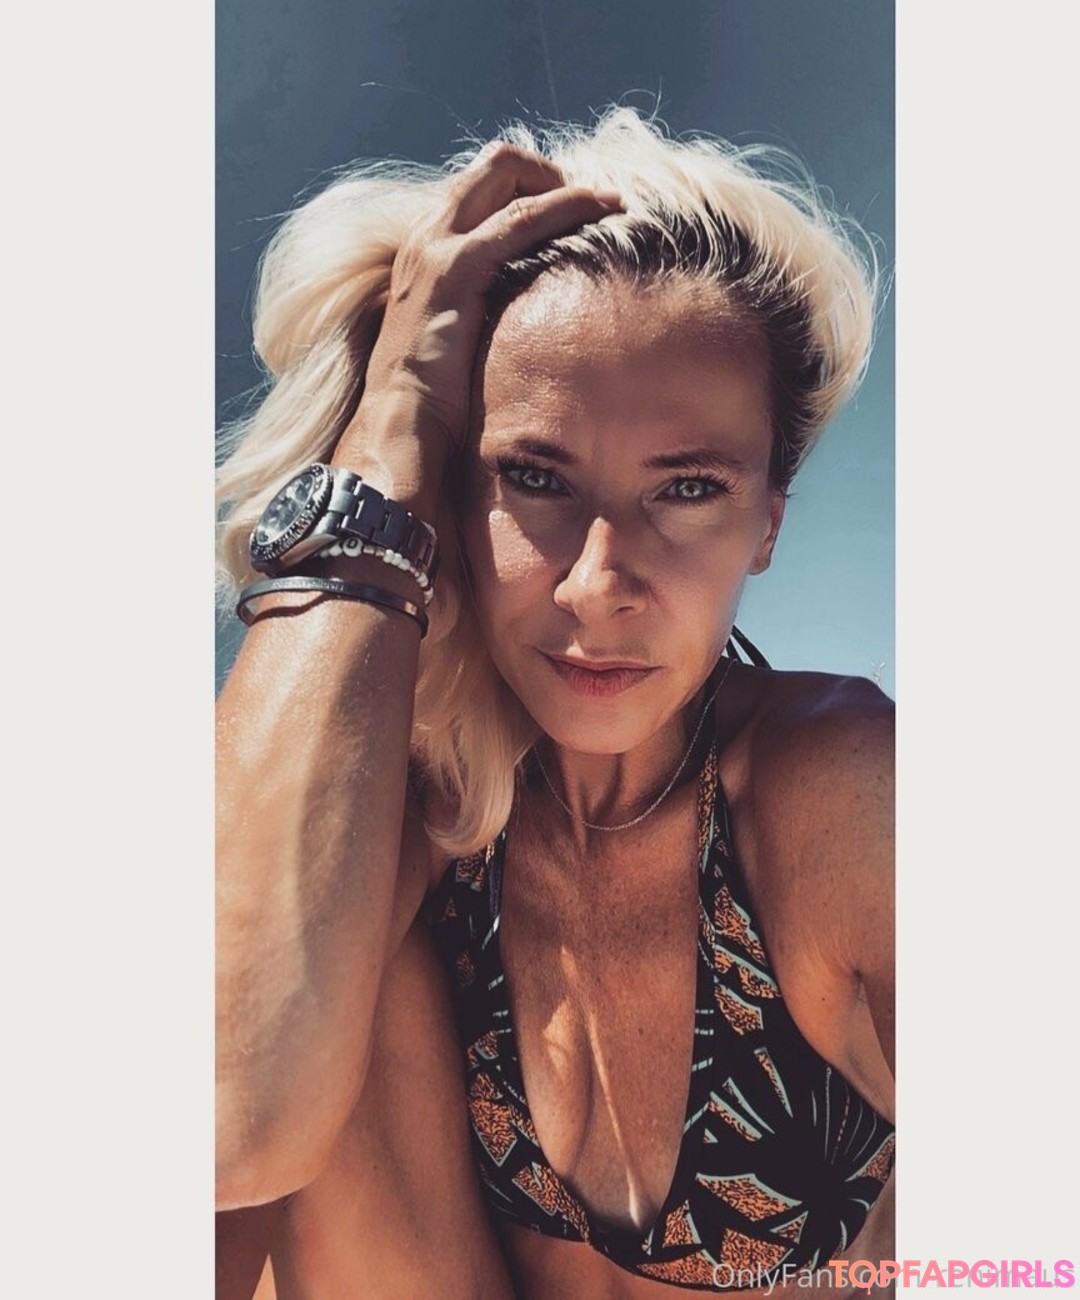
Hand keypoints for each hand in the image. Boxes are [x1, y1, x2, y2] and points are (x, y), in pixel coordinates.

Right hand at [337, 144, 622, 474]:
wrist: (401, 424)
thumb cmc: (435, 395)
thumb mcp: (462, 333)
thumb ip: (487, 304)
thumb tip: (532, 303)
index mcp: (427, 246)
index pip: (484, 185)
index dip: (534, 186)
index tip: (576, 210)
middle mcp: (427, 234)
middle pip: (498, 165)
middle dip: (553, 174)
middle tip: (596, 204)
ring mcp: (437, 247)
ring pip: (512, 180)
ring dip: (569, 186)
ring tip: (614, 201)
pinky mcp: (455, 269)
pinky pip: (522, 221)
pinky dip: (568, 208)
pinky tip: (603, 214)